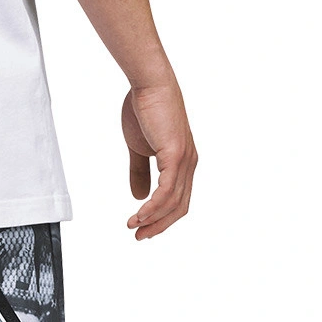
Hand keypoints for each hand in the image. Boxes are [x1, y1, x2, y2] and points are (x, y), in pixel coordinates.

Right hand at [122, 82, 196, 240]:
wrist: (149, 85)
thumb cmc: (144, 110)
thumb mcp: (139, 148)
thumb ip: (139, 173)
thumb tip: (140, 197)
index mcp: (182, 162)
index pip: (177, 199)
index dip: (161, 217)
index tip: (142, 228)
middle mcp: (189, 163)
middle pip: (178, 206)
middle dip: (158, 225)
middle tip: (139, 236)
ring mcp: (185, 160)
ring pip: (172, 202)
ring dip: (152, 219)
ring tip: (133, 226)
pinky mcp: (176, 155)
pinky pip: (166, 191)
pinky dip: (153, 207)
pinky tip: (140, 215)